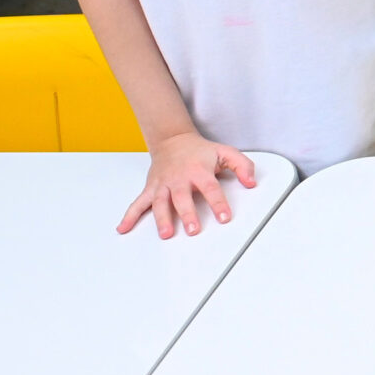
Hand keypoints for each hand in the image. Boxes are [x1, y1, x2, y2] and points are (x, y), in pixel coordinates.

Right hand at [117, 131, 252, 237]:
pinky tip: (123, 228)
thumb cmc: (200, 151)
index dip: (218, 203)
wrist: (173, 140)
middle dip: (187, 214)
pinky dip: (129, 216)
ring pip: (160, 202)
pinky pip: (138, 203)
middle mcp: (178, 178)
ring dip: (161, 219)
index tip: (224, 217)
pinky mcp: (151, 188)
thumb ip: (243, 166)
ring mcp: (163, 184)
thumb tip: (252, 182)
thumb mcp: (226, 152)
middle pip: (182, 198)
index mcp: (199, 170)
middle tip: (193, 230)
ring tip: (166, 234)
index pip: (211, 188)